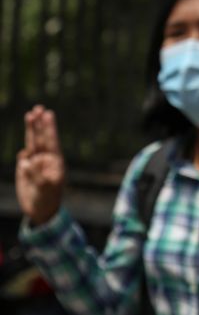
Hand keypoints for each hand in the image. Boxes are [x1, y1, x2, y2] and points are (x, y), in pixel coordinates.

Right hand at [15, 105, 65, 224]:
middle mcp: (46, 159)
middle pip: (41, 137)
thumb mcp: (45, 187)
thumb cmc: (48, 199)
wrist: (40, 211)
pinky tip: (25, 155)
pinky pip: (23, 158)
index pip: (52, 140)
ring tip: (30, 115)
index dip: (49, 127)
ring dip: (31, 130)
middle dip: (40, 123)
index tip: (48, 113)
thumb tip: (25, 160)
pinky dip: (24, 155)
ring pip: (32, 143)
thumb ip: (35, 174)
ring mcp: (35, 163)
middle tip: (39, 108)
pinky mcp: (25, 169)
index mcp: (55, 161)